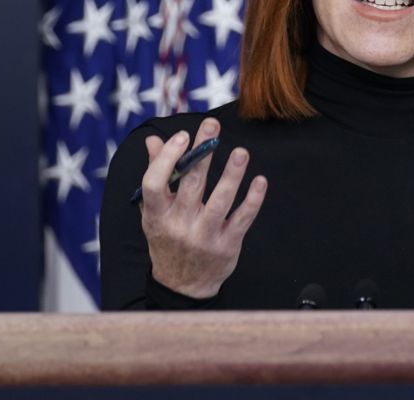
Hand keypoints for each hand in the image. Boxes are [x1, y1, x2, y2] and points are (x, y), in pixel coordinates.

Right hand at [139, 117, 267, 298]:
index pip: (154, 183)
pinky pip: (242, 219)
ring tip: (241, 152)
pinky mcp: (227, 245)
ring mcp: (204, 237)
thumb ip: (156, 175)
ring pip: (220, 201)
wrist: (183, 286)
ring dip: (232, 175)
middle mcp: (179, 226)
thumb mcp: (154, 212)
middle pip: (191, 184)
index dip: (167, 158)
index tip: (182, 136)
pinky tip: (259, 181)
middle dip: (202, 152)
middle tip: (213, 127)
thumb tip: (153, 141)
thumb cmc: (168, 240)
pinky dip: (253, 200)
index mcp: (156, 215)